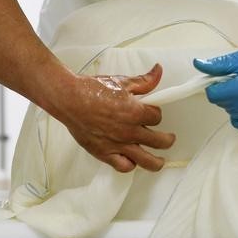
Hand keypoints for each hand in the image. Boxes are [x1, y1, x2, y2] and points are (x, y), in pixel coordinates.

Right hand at [52, 64, 175, 172]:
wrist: (68, 99)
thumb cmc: (92, 89)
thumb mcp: (121, 81)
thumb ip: (143, 81)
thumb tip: (159, 71)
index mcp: (135, 112)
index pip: (157, 117)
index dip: (156, 114)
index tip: (152, 113)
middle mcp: (129, 131)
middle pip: (159, 141)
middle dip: (167, 139)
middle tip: (169, 139)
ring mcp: (118, 145)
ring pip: (146, 160)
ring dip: (157, 162)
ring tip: (160, 162)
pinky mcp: (104, 153)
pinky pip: (123, 166)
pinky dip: (130, 165)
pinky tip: (132, 161)